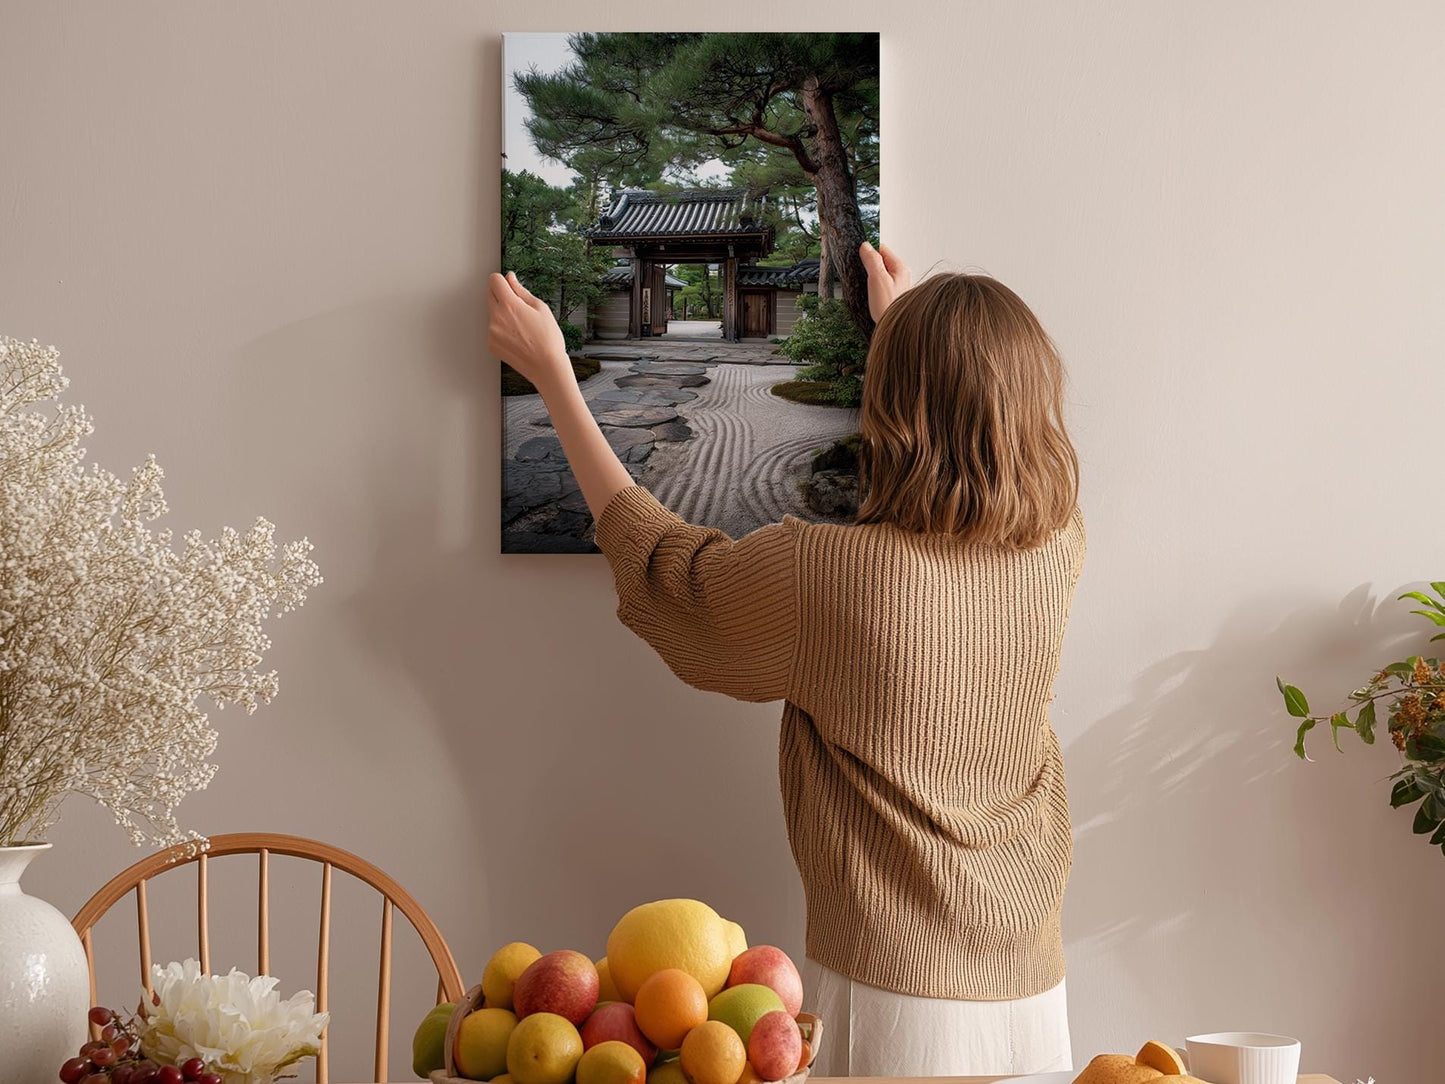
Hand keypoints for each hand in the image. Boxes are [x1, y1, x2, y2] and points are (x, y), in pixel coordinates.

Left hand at [487, 271, 571, 389]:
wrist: (547, 367)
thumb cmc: (548, 339)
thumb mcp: (540, 308)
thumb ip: (521, 290)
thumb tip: (510, 278)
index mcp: (509, 305)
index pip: (494, 280)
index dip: (502, 280)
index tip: (508, 284)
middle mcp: (496, 317)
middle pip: (489, 294)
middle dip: (501, 294)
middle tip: (518, 306)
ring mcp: (491, 332)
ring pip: (492, 313)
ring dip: (502, 313)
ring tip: (521, 326)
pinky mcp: (491, 344)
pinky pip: (493, 329)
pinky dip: (501, 330)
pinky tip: (517, 337)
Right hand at [859, 241, 911, 321]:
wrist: (895, 330)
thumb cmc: (888, 307)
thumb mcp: (877, 279)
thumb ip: (872, 260)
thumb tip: (865, 246)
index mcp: (900, 268)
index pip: (882, 249)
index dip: (869, 250)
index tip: (858, 255)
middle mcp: (901, 275)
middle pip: (881, 260)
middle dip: (868, 264)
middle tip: (860, 271)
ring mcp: (897, 285)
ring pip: (880, 273)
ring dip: (870, 276)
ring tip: (864, 284)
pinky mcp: (891, 295)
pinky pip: (880, 284)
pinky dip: (872, 286)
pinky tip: (869, 293)